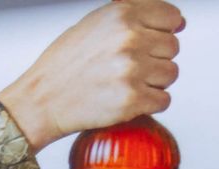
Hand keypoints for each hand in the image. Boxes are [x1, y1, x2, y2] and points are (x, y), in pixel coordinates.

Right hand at [0, 0, 184, 154]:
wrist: (42, 100)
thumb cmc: (65, 64)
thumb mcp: (96, 23)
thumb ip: (132, 17)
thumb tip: (177, 22)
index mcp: (122, 14)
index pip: (171, 17)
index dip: (166, 30)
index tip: (156, 40)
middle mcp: (130, 38)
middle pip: (172, 47)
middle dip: (156, 58)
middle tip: (130, 68)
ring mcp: (132, 70)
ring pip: (170, 74)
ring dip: (154, 82)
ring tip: (127, 84)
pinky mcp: (131, 100)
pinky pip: (163, 100)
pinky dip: (150, 103)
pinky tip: (129, 100)